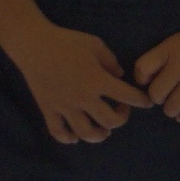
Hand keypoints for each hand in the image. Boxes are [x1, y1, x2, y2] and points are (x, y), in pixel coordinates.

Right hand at [11, 20, 145, 145]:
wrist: (33, 44)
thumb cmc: (66, 41)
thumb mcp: (95, 44)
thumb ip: (111, 61)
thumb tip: (119, 76)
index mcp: (96, 80)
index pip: (126, 96)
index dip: (141, 101)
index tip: (146, 102)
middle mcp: (82, 97)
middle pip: (109, 121)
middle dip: (121, 119)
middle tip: (120, 110)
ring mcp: (64, 106)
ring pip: (85, 133)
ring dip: (99, 134)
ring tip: (102, 129)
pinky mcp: (48, 109)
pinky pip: (58, 132)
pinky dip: (68, 138)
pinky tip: (75, 135)